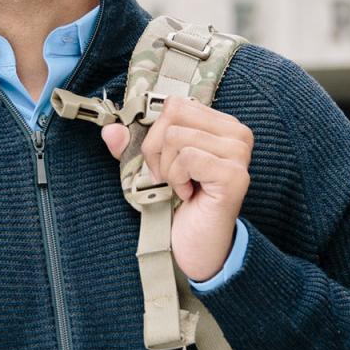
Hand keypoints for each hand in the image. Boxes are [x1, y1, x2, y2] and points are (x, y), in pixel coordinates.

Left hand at [100, 96, 252, 281]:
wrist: (194, 246)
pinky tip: (188, 194)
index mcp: (222, 124)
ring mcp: (239, 153)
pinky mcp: (234, 174)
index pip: (176, 104)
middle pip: (174, 113)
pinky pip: (187, 158)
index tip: (162, 161)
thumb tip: (110, 129)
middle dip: (157, 148)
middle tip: (167, 176)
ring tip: (179, 186)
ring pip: (176, 136)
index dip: (156, 133)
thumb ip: (131, 145)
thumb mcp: (150, 167)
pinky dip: (177, 179)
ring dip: (167, 168)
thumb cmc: (177, 204)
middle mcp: (237, 133)